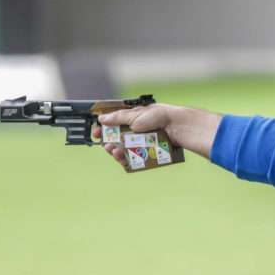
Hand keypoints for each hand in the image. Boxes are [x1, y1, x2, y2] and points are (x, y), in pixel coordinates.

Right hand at [91, 103, 222, 166]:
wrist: (180, 127)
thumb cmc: (160, 117)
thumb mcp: (137, 114)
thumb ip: (119, 118)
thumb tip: (102, 119)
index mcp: (133, 118)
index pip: (114, 124)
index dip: (103, 128)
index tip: (95, 133)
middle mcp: (137, 131)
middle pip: (117, 139)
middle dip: (109, 142)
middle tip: (105, 145)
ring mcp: (143, 142)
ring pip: (125, 151)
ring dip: (116, 152)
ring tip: (114, 152)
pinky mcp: (150, 153)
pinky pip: (136, 159)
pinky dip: (128, 160)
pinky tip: (124, 159)